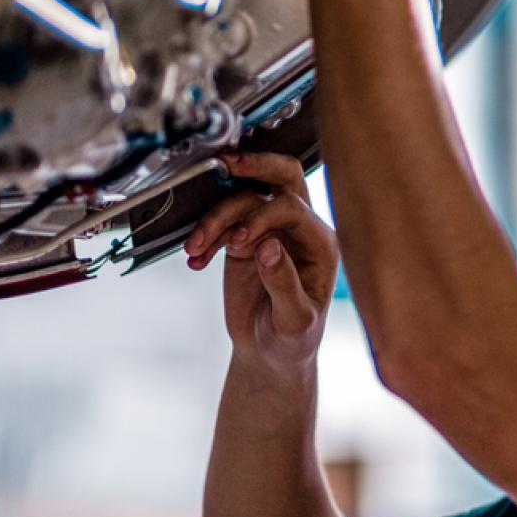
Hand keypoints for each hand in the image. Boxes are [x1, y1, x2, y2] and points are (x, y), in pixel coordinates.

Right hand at [185, 152, 339, 370]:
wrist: (270, 353)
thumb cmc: (294, 340)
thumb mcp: (295, 321)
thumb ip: (284, 284)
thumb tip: (268, 247)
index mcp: (322, 244)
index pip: (294, 208)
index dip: (264, 216)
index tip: (240, 240)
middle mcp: (300, 230)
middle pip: (283, 178)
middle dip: (254, 166)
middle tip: (224, 163)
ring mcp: (271, 231)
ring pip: (244, 200)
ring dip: (214, 219)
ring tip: (195, 248)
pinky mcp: (245, 240)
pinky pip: (223, 222)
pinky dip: (206, 235)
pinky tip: (195, 258)